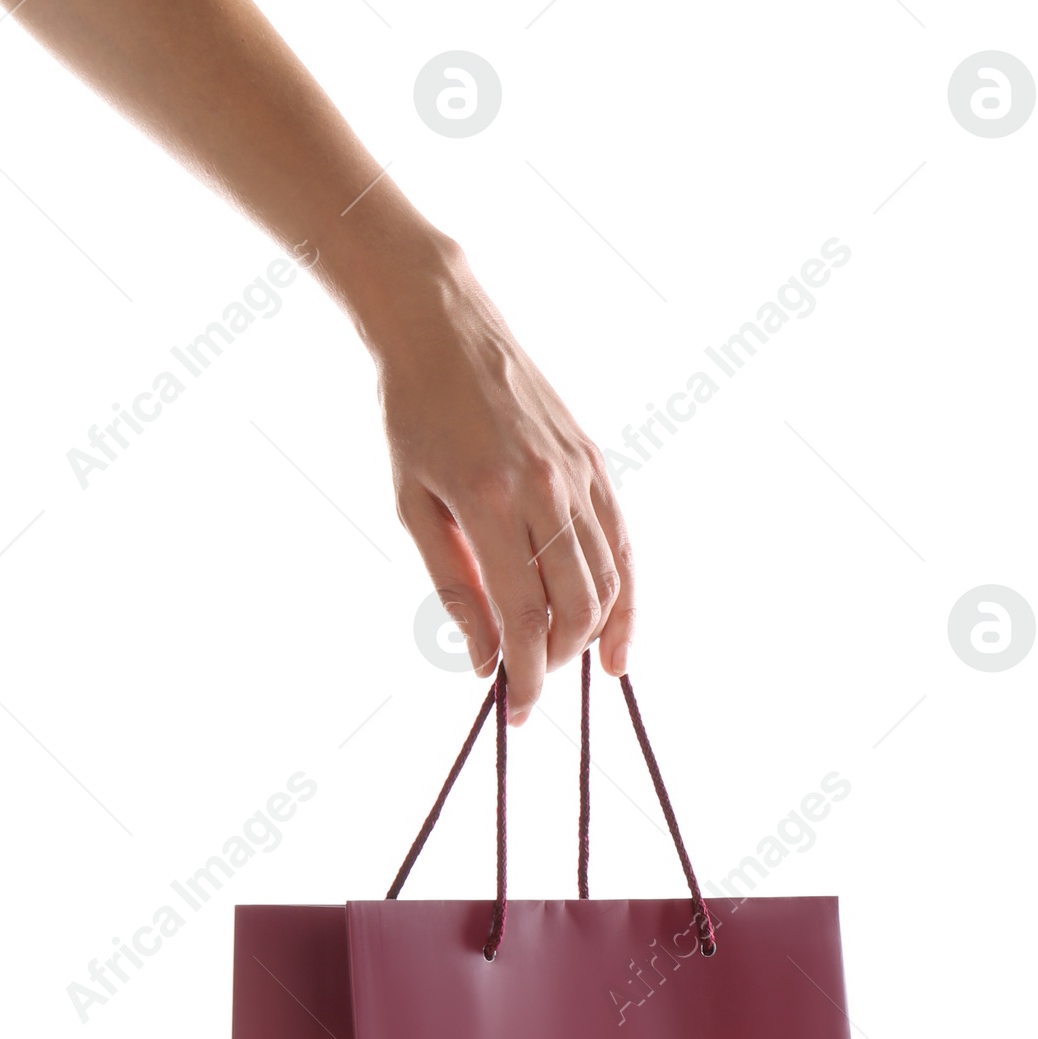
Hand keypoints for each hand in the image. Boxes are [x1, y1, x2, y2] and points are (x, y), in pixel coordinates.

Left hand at [365, 237, 632, 725]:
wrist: (443, 326)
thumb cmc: (413, 416)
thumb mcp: (413, 506)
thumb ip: (454, 586)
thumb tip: (484, 659)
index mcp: (489, 501)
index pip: (524, 617)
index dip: (525, 677)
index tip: (515, 712)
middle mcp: (545, 489)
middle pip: (576, 608)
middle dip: (557, 662)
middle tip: (530, 683)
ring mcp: (578, 474)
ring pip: (607, 581)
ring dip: (590, 636)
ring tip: (565, 662)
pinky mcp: (596, 463)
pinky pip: (622, 544)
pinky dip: (625, 596)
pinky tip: (616, 636)